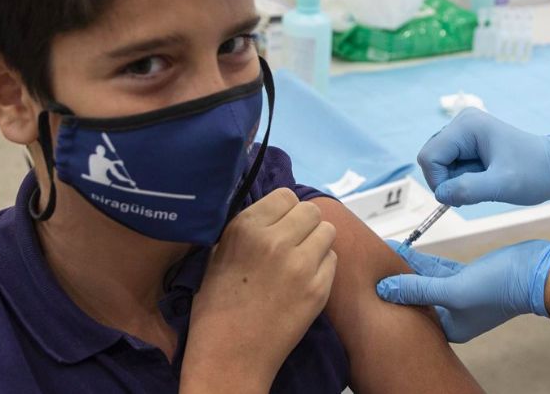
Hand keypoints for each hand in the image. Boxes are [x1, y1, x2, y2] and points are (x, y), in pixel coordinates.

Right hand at [181, 188, 336, 392]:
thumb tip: (274, 214)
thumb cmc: (216, 305)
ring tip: (301, 262)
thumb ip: (247, 229)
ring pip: (327, 231)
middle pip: (311, 210)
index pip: (285, 196)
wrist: (230, 355)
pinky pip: (333, 260)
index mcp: (245, 227)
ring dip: (316, 243)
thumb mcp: (218, 254)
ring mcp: (300, 264)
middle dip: (304, 225)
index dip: (284, 211)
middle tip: (293, 244)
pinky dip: (322, 268)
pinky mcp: (318, 289)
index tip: (279, 226)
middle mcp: (275, 240)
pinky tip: (305, 282)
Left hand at [376, 238, 549, 342]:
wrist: (539, 271)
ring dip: (409, 266)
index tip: (372, 280)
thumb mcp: (453, 290)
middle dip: (397, 279)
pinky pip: (439, 269)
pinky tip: (408, 250)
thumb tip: (385, 289)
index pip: (412, 314)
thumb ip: (418, 289)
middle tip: (374, 261)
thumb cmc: (501, 287)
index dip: (392, 297)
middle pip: (417, 296)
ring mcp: (461, 296)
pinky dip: (424, 261)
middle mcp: (454, 315)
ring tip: (385, 250)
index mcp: (451, 328)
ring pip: (427, 280)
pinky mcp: (468, 277)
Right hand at [418, 108, 549, 205]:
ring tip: (484, 184)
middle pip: (432, 158)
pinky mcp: (468, 142)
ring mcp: (464, 131)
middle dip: (448, 181)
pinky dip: (461, 178)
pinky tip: (482, 180)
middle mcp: (462, 123)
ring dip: (455, 181)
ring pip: (439, 163)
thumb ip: (469, 189)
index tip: (461, 197)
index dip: (439, 181)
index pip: (430, 157)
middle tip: (476, 191)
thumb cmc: (535, 173)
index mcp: (467, 126)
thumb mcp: (503, 185)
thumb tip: (440, 195)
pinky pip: (450, 164)